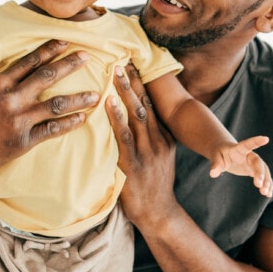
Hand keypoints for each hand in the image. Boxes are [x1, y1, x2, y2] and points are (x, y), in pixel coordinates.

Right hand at [0, 40, 99, 181]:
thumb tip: (3, 67)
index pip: (29, 61)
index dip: (49, 50)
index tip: (66, 41)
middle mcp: (10, 99)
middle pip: (46, 77)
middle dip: (69, 65)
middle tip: (87, 57)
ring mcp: (17, 120)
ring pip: (55, 105)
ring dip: (78, 98)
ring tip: (95, 95)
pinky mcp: (22, 141)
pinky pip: (51, 131)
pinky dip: (68, 124)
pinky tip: (82, 119)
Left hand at [106, 64, 178, 227]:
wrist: (159, 213)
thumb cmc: (153, 185)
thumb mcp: (158, 157)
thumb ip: (148, 138)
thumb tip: (133, 118)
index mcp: (165, 137)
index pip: (153, 103)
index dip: (142, 82)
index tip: (132, 63)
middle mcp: (159, 140)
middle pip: (146, 102)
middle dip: (134, 79)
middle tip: (122, 58)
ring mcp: (148, 152)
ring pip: (137, 114)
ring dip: (125, 91)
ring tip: (115, 71)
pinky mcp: (134, 164)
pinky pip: (124, 136)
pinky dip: (116, 117)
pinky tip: (107, 102)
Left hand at [209, 136, 272, 196]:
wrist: (226, 154)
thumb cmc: (220, 153)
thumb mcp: (216, 157)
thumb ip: (215, 165)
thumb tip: (213, 174)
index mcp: (239, 149)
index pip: (248, 144)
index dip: (256, 141)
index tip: (266, 138)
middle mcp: (250, 155)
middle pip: (258, 163)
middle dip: (260, 173)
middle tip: (259, 185)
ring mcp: (254, 163)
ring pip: (264, 171)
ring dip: (266, 182)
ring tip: (266, 194)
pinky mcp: (255, 171)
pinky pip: (264, 178)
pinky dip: (267, 185)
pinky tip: (268, 195)